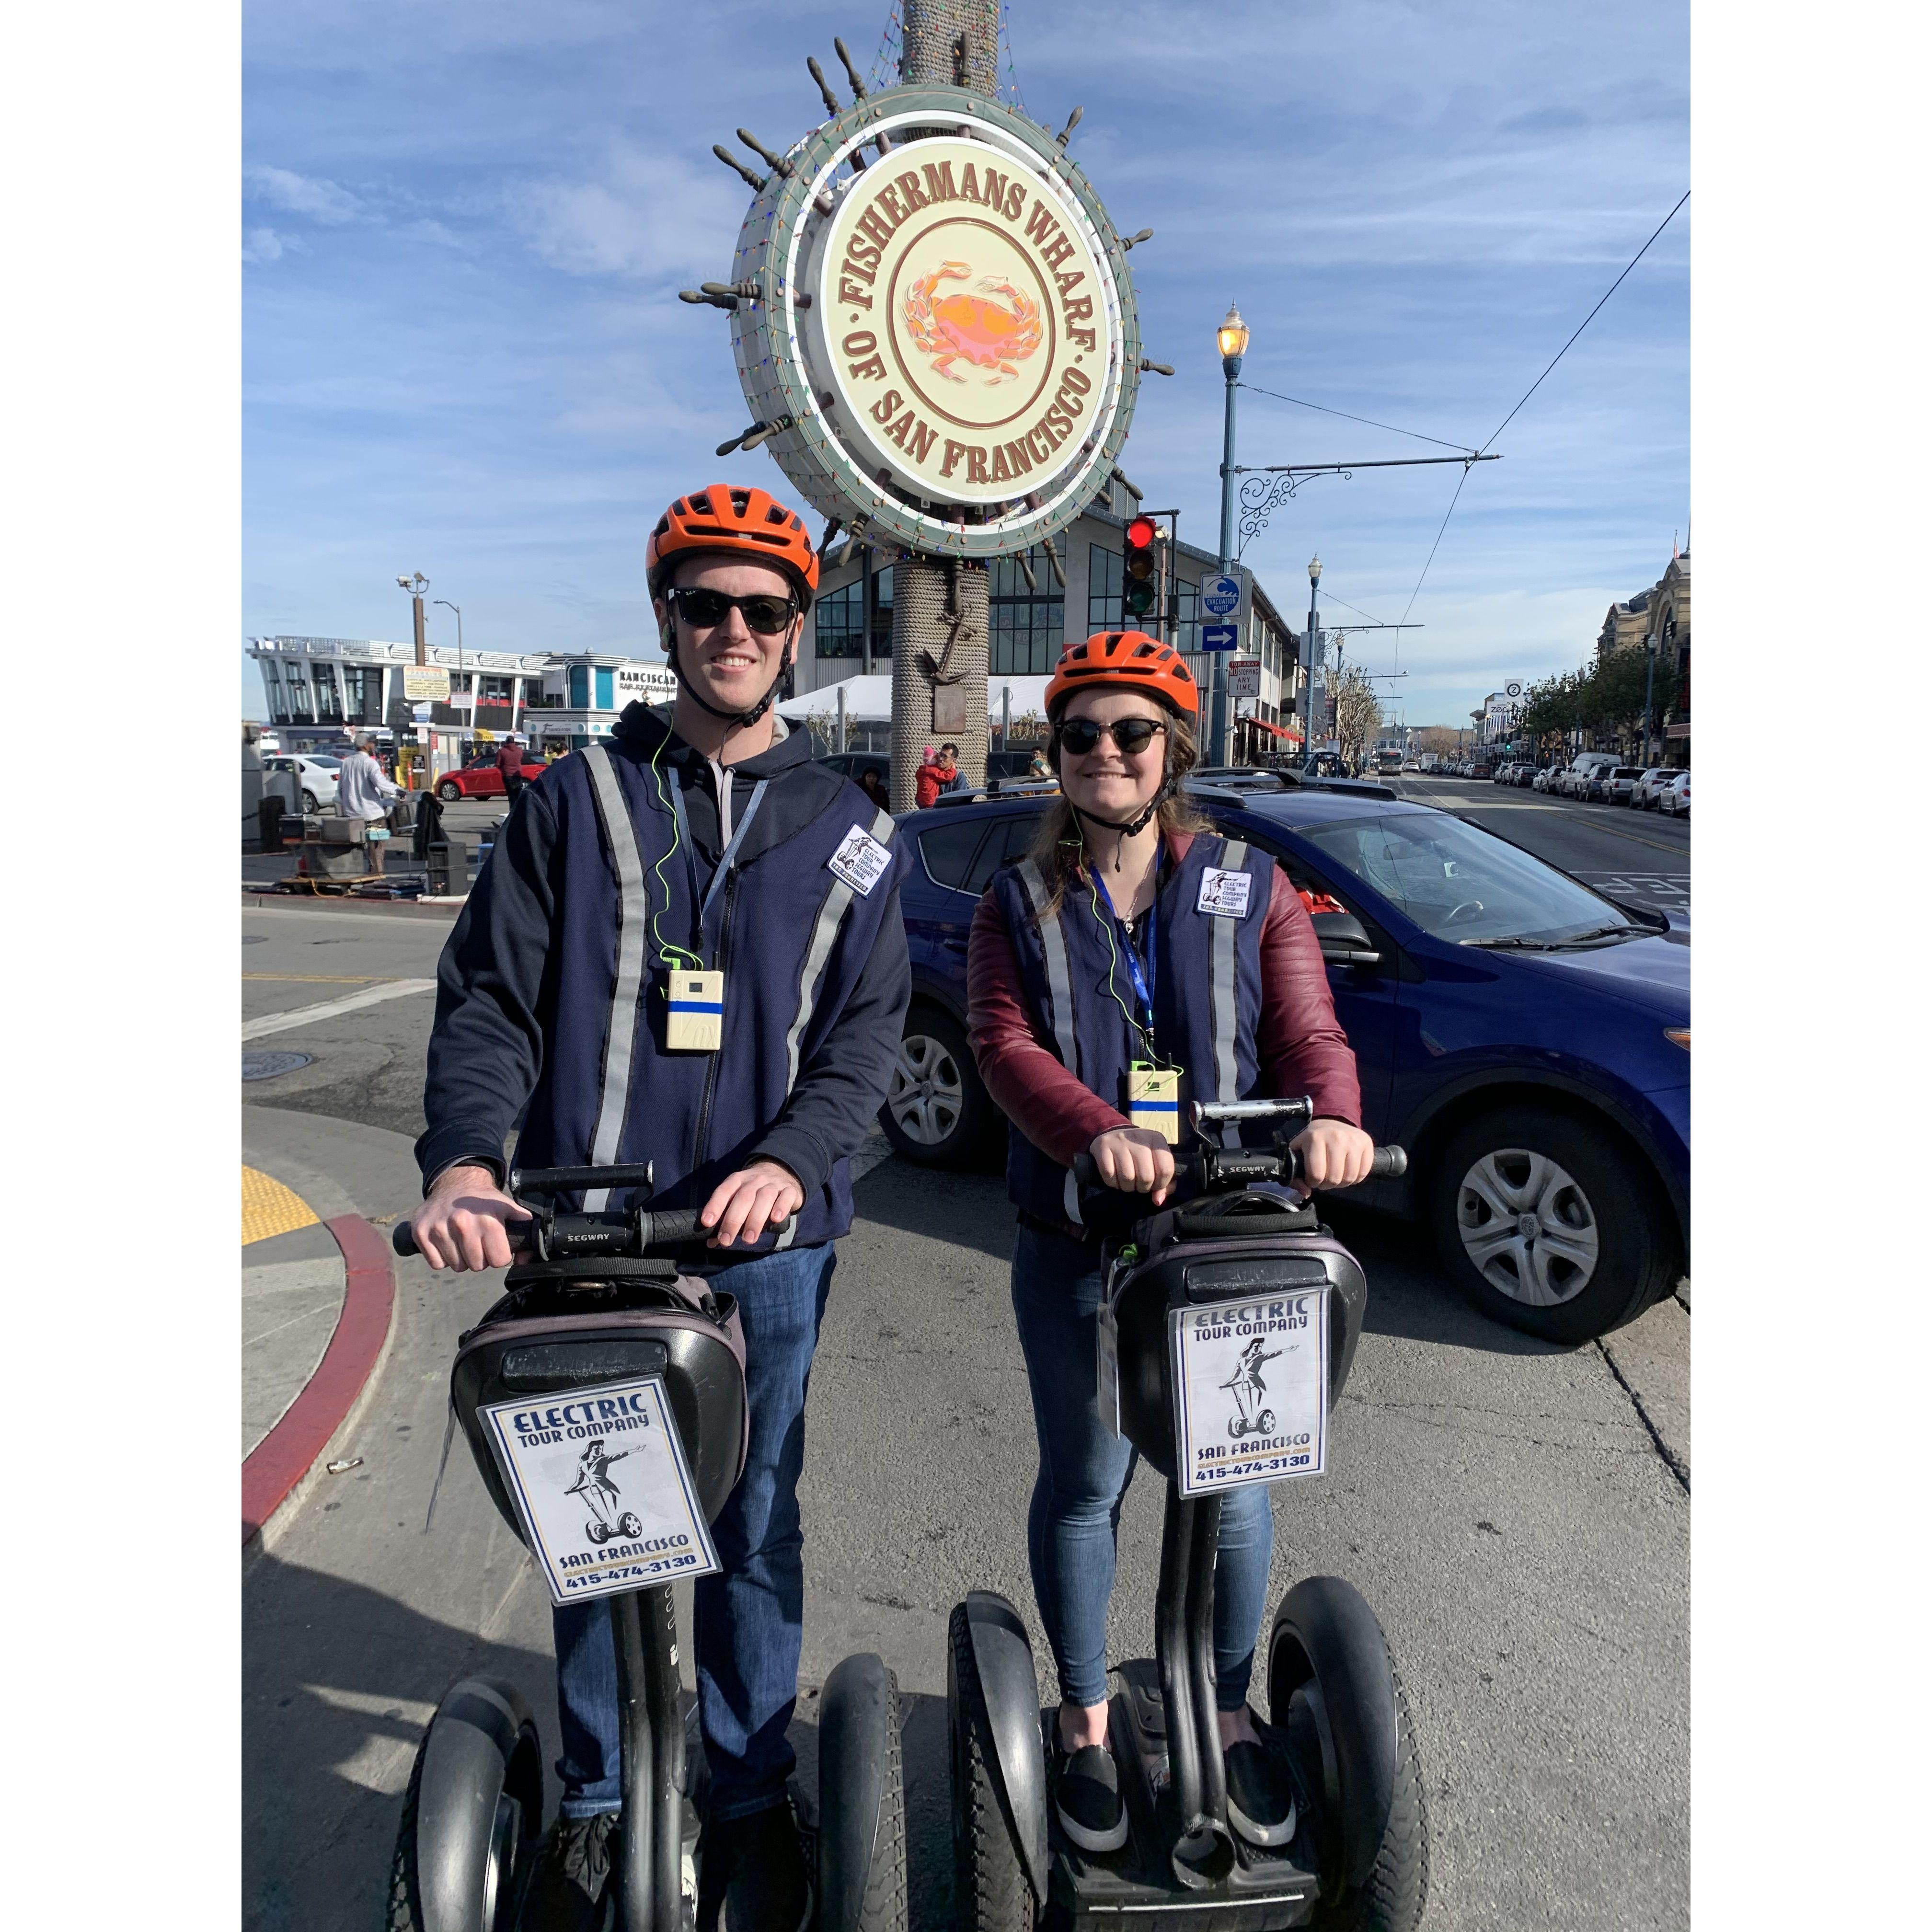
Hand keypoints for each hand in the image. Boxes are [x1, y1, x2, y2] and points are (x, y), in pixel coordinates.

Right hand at [410, 1163, 531, 1271]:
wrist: (457, 1184)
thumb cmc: (484, 1201)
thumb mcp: (509, 1210)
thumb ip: (523, 1233)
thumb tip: (526, 1259)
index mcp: (488, 1220)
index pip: (499, 1261)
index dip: (499, 1255)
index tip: (494, 1244)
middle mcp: (462, 1224)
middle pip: (477, 1266)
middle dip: (480, 1257)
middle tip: (477, 1241)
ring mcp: (439, 1228)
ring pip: (456, 1266)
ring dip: (461, 1257)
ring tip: (462, 1239)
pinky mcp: (421, 1232)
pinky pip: (436, 1264)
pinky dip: (442, 1257)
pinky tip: (447, 1241)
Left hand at [700, 1158, 804, 1248]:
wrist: (782, 1171)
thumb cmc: (755, 1191)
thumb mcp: (738, 1199)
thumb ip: (726, 1218)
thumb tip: (712, 1243)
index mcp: (738, 1180)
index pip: (724, 1190)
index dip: (715, 1205)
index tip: (707, 1223)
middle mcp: (754, 1179)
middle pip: (743, 1197)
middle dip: (733, 1220)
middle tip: (726, 1240)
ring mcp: (773, 1183)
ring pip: (764, 1197)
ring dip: (755, 1219)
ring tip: (748, 1239)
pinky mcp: (790, 1190)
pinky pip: (786, 1196)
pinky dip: (781, 1207)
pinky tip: (776, 1219)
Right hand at [1087, 1127, 1177, 1205]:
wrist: (1113, 1134)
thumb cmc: (1139, 1153)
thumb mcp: (1156, 1161)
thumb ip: (1164, 1183)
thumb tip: (1158, 1200)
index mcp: (1156, 1139)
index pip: (1165, 1169)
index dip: (1161, 1184)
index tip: (1155, 1185)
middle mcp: (1138, 1137)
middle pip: (1146, 1176)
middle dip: (1143, 1187)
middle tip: (1139, 1184)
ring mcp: (1119, 1141)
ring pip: (1127, 1177)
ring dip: (1128, 1187)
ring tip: (1128, 1182)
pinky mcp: (1103, 1146)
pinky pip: (1109, 1174)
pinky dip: (1113, 1183)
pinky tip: (1116, 1179)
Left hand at [1289, 1119, 1375, 1193]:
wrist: (1331, 1122)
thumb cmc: (1312, 1141)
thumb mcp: (1297, 1152)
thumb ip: (1295, 1176)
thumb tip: (1306, 1193)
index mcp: (1315, 1138)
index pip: (1316, 1174)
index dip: (1312, 1182)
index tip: (1312, 1178)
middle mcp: (1336, 1137)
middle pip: (1334, 1178)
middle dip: (1326, 1184)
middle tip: (1323, 1178)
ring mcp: (1353, 1140)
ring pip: (1349, 1178)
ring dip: (1341, 1183)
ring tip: (1334, 1175)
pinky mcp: (1366, 1143)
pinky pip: (1363, 1173)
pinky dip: (1354, 1178)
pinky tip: (1346, 1171)